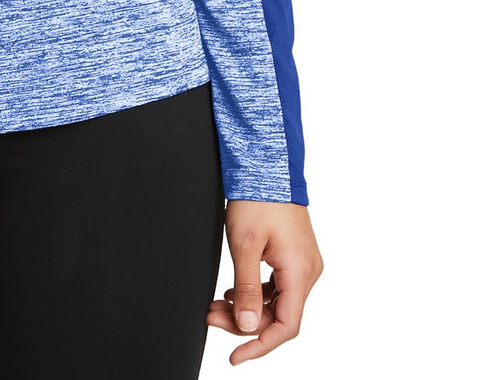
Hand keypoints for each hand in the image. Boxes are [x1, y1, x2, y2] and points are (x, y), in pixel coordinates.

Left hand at [205, 199, 322, 364]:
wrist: (268, 163)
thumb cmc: (258, 197)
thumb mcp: (245, 245)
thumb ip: (247, 289)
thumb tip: (248, 328)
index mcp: (300, 272)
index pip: (285, 327)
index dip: (259, 345)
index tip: (235, 355)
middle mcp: (308, 271)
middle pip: (279, 315)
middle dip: (244, 322)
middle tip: (211, 316)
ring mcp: (303, 262)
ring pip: (276, 301)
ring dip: (248, 307)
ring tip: (216, 304)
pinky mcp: (294, 254)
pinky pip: (277, 285)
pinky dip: (255, 292)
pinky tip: (234, 291)